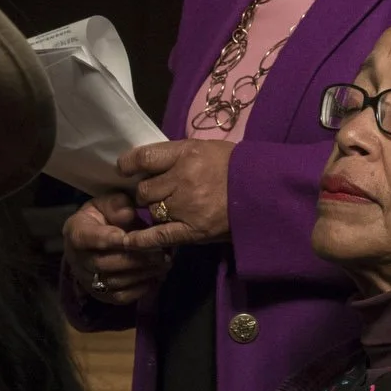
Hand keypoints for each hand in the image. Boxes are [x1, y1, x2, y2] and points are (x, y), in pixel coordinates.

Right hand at [64, 191, 171, 307]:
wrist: (95, 235)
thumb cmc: (104, 215)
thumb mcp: (107, 201)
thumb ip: (117, 204)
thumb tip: (129, 214)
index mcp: (76, 232)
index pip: (89, 238)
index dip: (110, 239)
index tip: (132, 237)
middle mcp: (77, 259)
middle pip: (104, 264)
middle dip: (135, 259)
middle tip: (161, 253)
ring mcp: (87, 279)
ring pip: (114, 282)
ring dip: (142, 274)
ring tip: (165, 264)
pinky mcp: (100, 294)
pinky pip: (120, 297)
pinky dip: (140, 289)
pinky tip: (157, 277)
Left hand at [117, 140, 236, 250]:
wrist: (265, 190)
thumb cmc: (236, 166)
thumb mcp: (206, 148)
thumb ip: (176, 155)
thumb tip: (147, 164)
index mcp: (187, 154)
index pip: (145, 157)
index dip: (129, 164)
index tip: (124, 168)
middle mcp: (182, 179)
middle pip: (145, 189)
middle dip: (147, 192)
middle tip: (160, 192)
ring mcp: (186, 207)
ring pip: (152, 211)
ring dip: (156, 210)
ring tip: (172, 208)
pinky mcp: (192, 231)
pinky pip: (158, 236)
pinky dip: (141, 240)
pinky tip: (128, 242)